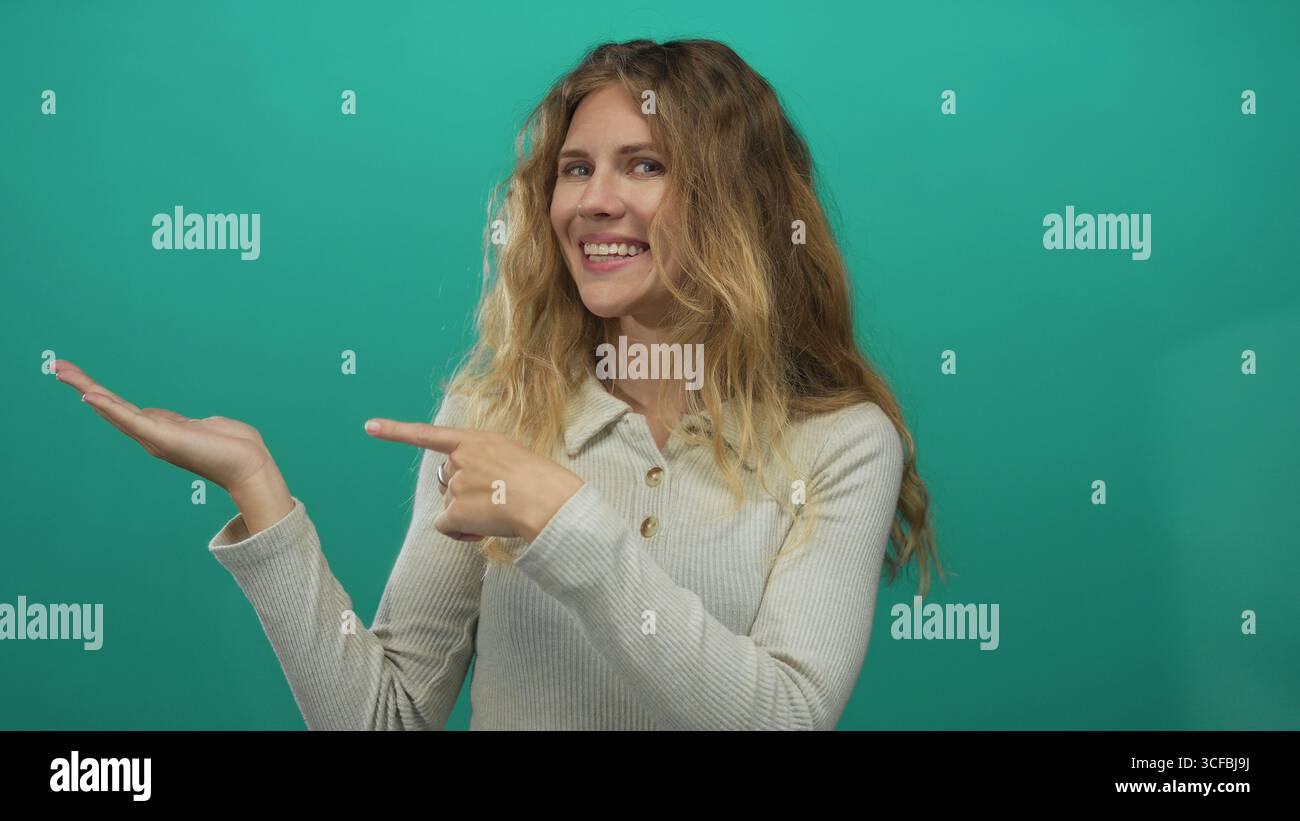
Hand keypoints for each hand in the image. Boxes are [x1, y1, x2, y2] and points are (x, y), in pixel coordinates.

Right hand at [54, 359, 291, 531]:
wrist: (250, 465)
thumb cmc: (233, 447)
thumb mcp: (201, 426)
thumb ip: (180, 421)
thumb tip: (169, 418)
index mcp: (159, 430)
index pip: (122, 407)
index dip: (99, 393)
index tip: (78, 378)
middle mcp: (152, 435)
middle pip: (110, 406)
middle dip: (83, 386)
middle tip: (58, 367)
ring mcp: (155, 437)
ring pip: (114, 409)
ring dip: (88, 390)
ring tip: (64, 374)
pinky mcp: (164, 438)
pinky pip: (132, 420)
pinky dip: (110, 408)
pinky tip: (90, 397)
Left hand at [364, 418, 583, 543]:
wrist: (547, 501)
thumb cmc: (542, 481)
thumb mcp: (513, 457)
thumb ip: (486, 463)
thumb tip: (470, 491)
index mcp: (476, 440)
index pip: (427, 435)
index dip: (396, 431)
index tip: (369, 426)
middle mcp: (459, 459)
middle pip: (447, 480)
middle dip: (463, 492)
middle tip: (496, 500)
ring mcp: (455, 484)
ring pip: (449, 505)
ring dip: (467, 514)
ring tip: (499, 513)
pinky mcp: (454, 510)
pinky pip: (446, 526)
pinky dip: (460, 533)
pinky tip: (482, 531)